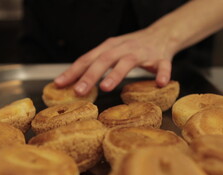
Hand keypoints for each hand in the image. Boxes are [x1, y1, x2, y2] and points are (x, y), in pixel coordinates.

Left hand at [54, 26, 178, 94]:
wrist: (162, 34)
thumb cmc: (131, 48)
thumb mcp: (111, 52)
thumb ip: (95, 65)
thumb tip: (72, 83)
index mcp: (109, 48)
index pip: (87, 59)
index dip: (72, 71)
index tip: (59, 84)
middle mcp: (123, 48)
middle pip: (103, 60)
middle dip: (89, 76)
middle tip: (78, 91)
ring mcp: (142, 53)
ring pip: (127, 62)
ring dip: (116, 74)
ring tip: (106, 87)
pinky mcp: (161, 58)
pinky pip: (163, 66)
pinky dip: (162, 74)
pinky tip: (160, 83)